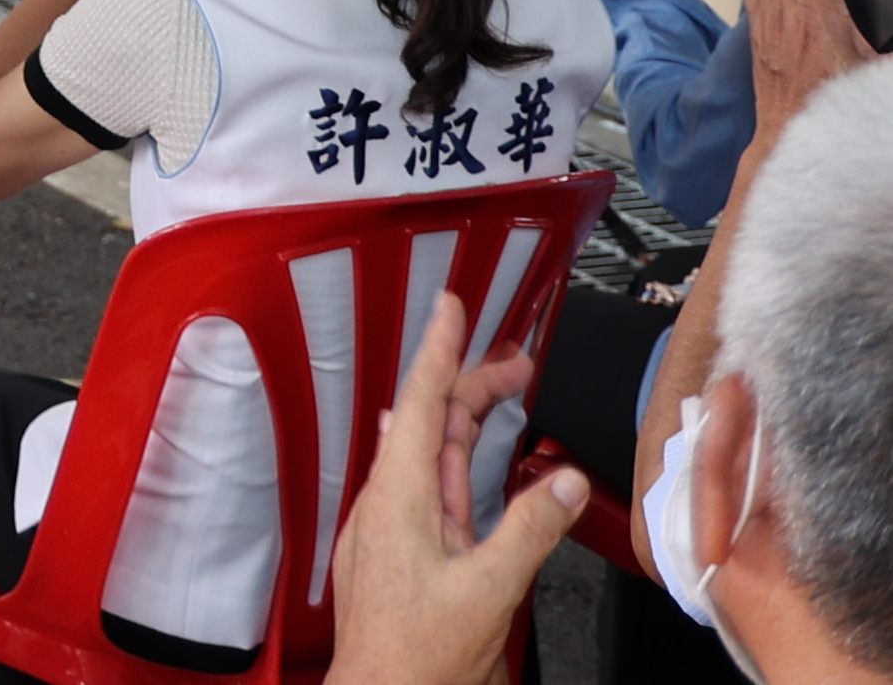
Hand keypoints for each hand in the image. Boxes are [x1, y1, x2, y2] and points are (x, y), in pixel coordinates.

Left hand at [330, 291, 582, 684]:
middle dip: (471, 384)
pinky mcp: (405, 552)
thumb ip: (529, 529)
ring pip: (433, 457)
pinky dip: (457, 463)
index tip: (451, 304)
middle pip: (430, 424)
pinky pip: (433, 490)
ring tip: (504, 392)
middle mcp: (390, 503)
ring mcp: (394, 528)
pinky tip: (462, 456)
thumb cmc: (418, 654)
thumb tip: (564, 480)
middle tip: (518, 360)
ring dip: (466, 421)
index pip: (419, 402)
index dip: (438, 349)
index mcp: (399, 496)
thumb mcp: (488, 588)